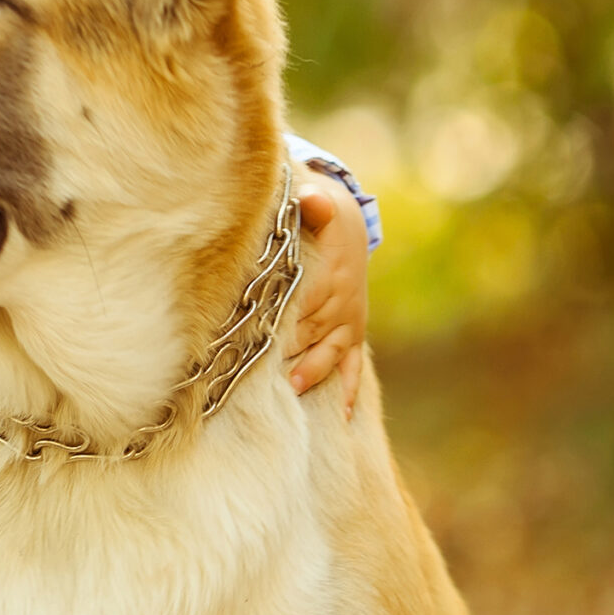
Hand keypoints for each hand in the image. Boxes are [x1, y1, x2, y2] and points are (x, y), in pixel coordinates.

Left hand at [286, 166, 368, 418]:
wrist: (347, 227)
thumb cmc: (317, 217)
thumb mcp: (317, 204)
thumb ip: (313, 203)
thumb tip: (312, 198)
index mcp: (330, 271)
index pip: (304, 299)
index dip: (284, 318)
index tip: (260, 334)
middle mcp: (342, 300)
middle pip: (312, 331)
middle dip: (288, 351)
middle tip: (262, 372)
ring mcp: (349, 321)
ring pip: (329, 353)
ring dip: (312, 371)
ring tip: (292, 388)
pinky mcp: (353, 334)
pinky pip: (354, 365)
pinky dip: (350, 389)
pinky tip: (344, 416)